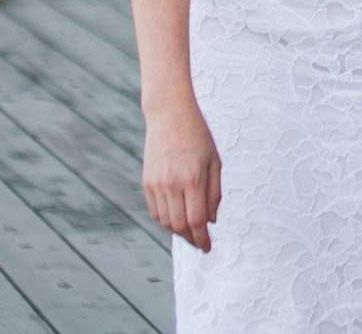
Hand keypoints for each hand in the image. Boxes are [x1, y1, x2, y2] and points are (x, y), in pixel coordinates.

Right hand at [141, 100, 222, 251]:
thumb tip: (211, 221)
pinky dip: (165, 220)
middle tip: (200, 243)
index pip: (196, 220)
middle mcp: (171, 184)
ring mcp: (156, 183)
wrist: (169, 114)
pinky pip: (155, 211)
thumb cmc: (198, 135)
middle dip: (191, 239)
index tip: (207, 247)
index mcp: (192, 178)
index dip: (202, 238)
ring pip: (165, 221)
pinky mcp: (147, 182)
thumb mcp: (214, 161)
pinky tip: (176, 220)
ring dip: (178, 232)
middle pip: (179, 225)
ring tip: (190, 233)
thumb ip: (214, 193)